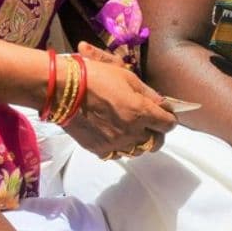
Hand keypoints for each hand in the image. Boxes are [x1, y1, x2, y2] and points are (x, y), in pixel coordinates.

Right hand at [66, 42, 175, 156]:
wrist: (62, 90)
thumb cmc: (96, 76)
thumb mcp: (127, 77)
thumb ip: (148, 94)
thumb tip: (162, 104)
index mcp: (141, 112)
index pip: (168, 125)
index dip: (169, 119)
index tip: (164, 114)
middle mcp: (132, 132)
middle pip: (156, 142)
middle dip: (156, 133)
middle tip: (149, 124)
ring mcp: (116, 144)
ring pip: (137, 151)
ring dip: (138, 141)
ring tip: (130, 130)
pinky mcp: (99, 150)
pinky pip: (117, 154)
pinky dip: (119, 147)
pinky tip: (113, 135)